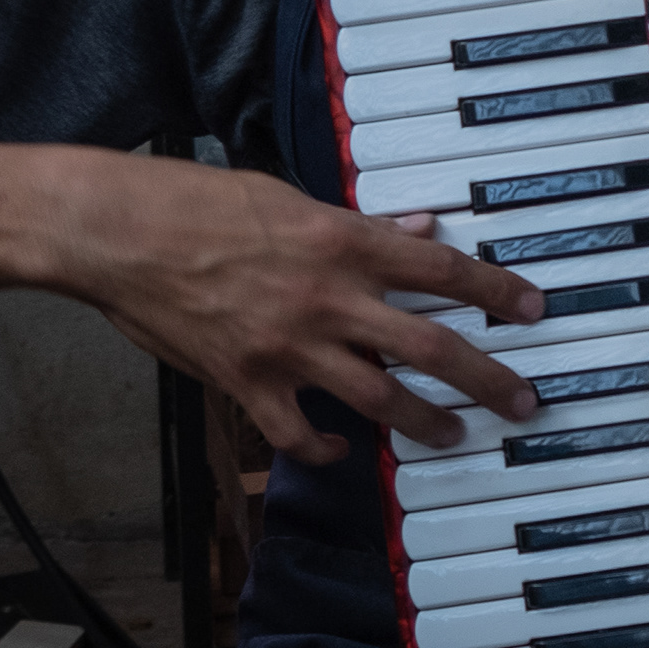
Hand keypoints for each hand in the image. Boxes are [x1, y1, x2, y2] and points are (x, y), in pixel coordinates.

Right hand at [54, 162, 545, 464]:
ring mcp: (288, 346)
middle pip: (429, 346)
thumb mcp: (285, 196)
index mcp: (340, 242)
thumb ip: (355, 224)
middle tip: (523, 402)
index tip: (533, 308)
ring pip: (378, 397)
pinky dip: (323, 449)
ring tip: (452, 434)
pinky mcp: (246, 381)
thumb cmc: (192, 202)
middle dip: (486, 379)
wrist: (115, 232)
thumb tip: (416, 230)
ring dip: (423, 422)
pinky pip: (298, 433)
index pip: (440, 270)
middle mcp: (326, 298)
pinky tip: (340, 451)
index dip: (495, 291)